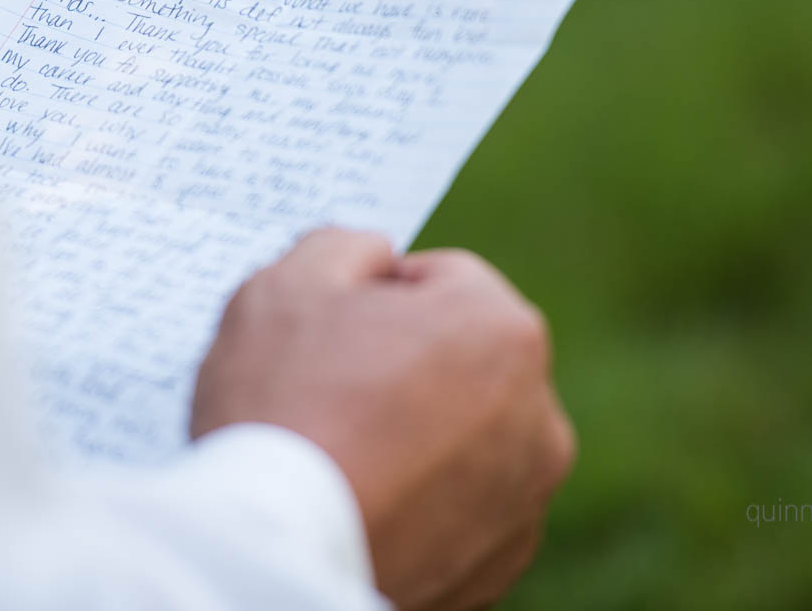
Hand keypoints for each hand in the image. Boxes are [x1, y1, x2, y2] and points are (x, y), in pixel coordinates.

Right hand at [191, 228, 574, 610]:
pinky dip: (423, 500)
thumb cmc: (283, 407)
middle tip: (329, 393)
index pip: (439, 278)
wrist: (272, 552)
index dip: (372, 296)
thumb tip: (374, 258)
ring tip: (344, 454)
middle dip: (405, 363)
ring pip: (465, 432)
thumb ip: (343, 246)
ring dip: (418, 431)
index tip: (327, 333)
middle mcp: (539, 415)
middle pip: (461, 356)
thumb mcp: (289, 285)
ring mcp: (525, 498)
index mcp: (503, 330)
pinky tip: (365, 501)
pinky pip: (462, 505)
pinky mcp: (501, 564)